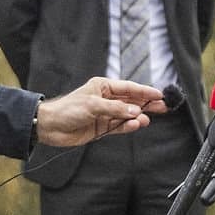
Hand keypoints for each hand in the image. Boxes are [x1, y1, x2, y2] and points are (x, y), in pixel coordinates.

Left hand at [33, 76, 164, 146]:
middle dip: (146, 104)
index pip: (129, 88)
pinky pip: (118, 126)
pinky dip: (127, 126)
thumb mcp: (93, 106)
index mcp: (103, 87)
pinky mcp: (101, 127)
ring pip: (126, 115)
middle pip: (131, 101)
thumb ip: (116, 110)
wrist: (51, 126)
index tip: (159, 94)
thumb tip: (136, 113)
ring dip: (138, 117)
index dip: (145, 91)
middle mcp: (105, 99)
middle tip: (163, 107)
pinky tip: (136, 125)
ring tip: (149, 119)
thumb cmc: (68, 109)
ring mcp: (104, 114)